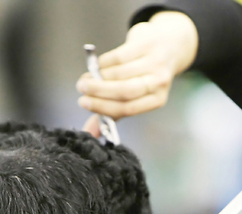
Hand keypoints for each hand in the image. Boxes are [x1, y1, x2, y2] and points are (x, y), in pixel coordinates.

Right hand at [77, 11, 198, 133]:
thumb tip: (89, 132)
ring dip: (98, 77)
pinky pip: (119, 56)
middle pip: (125, 91)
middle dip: (99, 91)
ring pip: (120, 73)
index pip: (127, 108)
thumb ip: (112, 113)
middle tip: (81, 89)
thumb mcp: (135, 96)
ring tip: (85, 79)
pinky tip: (95, 66)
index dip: (102, 106)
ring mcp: (155, 62)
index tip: (83, 102)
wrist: (170, 44)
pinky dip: (103, 62)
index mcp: (156, 100)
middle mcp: (159, 82)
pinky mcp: (147, 43)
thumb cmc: (146, 76)